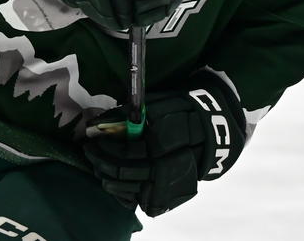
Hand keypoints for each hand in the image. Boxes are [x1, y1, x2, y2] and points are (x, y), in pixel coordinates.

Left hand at [83, 77, 245, 216]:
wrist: (213, 133)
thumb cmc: (182, 111)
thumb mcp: (160, 104)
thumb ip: (131, 115)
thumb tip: (100, 122)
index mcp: (164, 144)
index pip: (125, 152)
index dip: (105, 148)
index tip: (92, 140)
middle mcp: (166, 169)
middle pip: (123, 172)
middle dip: (101, 163)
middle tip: (90, 152)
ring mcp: (167, 187)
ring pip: (127, 189)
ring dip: (108, 178)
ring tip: (99, 166)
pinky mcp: (166, 199)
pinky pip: (137, 200)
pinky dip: (123, 191)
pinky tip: (115, 179)